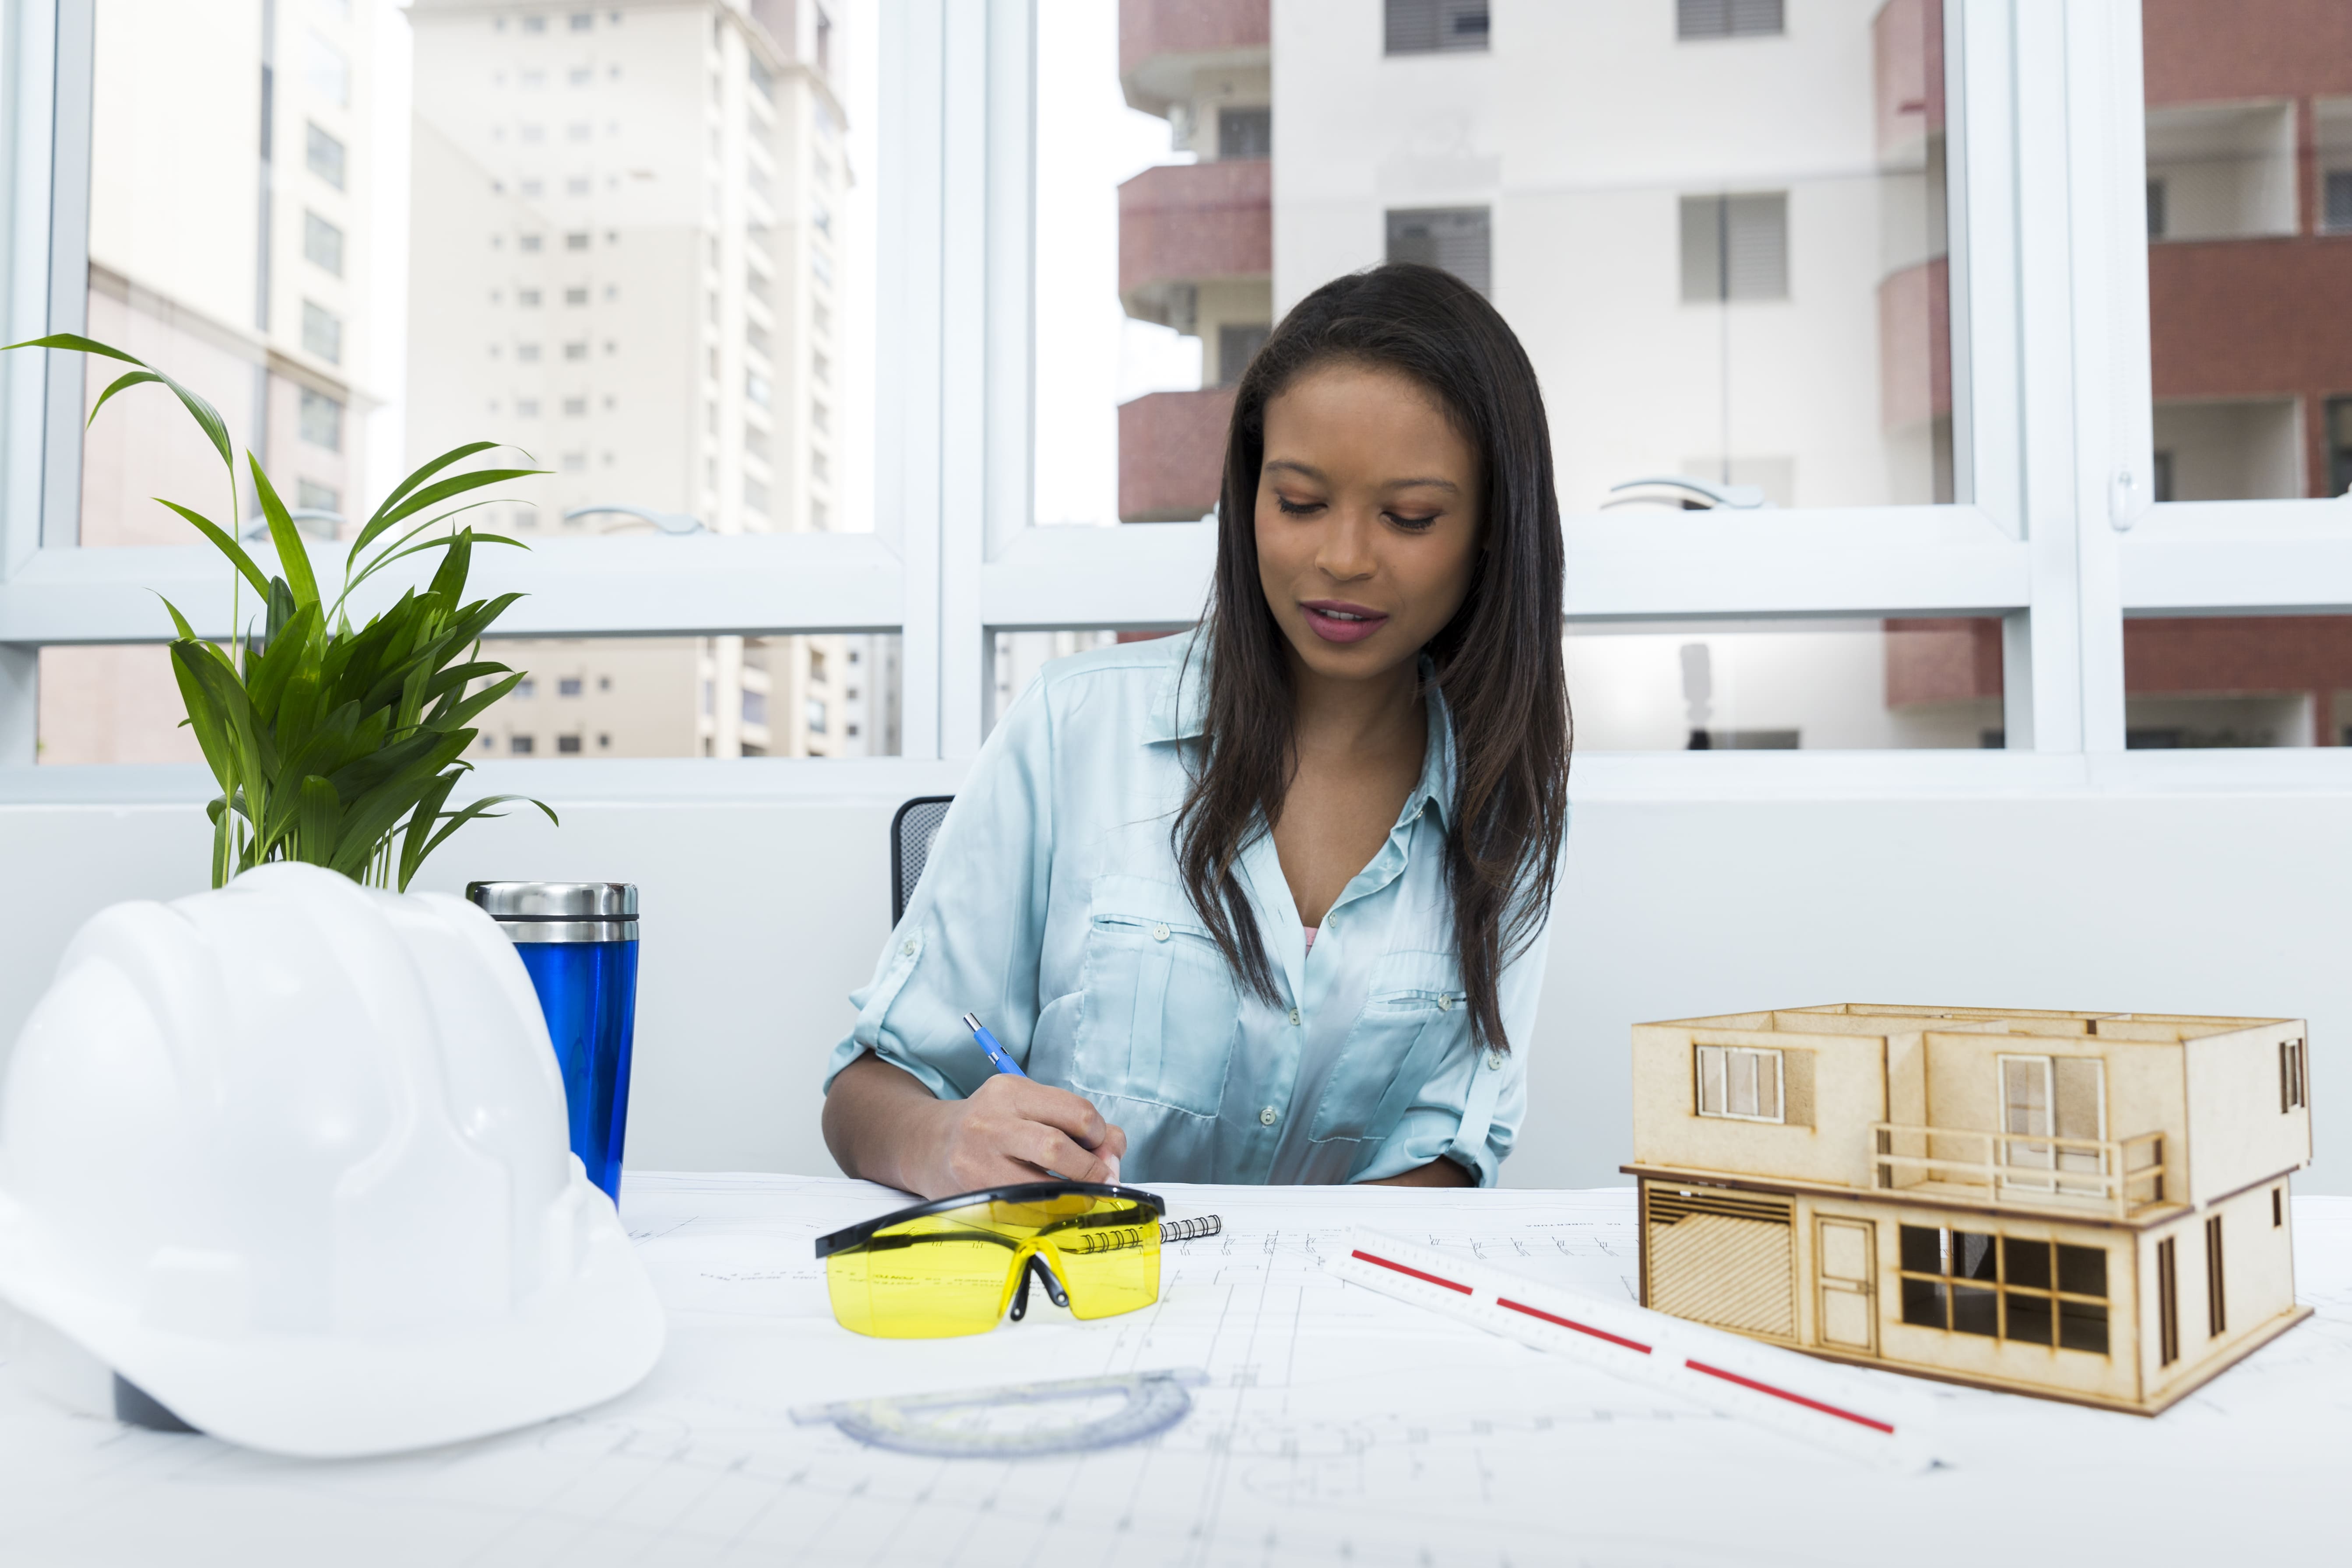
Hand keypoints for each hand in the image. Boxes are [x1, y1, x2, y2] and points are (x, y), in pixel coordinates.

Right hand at [913, 1075, 1128, 1197]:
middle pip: (1058, 1148)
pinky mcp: (975, 1194)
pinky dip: (1052, 1210)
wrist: (930, 1144)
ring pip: (1043, 1185)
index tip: (1100, 1144)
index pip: (1076, 1112)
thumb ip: (1076, 1122)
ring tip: (1083, 1192)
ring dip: (1076, 1194)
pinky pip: (1028, 1209)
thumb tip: (1115, 1151)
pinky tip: (1055, 1205)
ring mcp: (979, 1162)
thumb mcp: (1029, 1105)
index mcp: (1011, 1092)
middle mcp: (991, 1123)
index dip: (1101, 1133)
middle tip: (1103, 1177)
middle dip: (1092, 1168)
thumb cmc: (994, 1125)